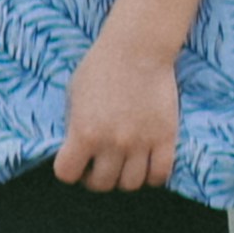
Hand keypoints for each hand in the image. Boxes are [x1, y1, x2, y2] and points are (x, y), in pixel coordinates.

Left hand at [54, 31, 184, 194]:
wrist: (137, 48)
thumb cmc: (100, 67)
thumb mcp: (74, 96)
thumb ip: (74, 127)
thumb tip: (75, 152)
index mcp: (84, 132)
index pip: (67, 174)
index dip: (69, 170)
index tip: (74, 162)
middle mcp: (112, 142)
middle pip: (102, 184)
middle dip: (96, 178)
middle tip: (99, 166)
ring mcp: (140, 142)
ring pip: (131, 184)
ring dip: (123, 179)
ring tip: (122, 166)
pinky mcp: (165, 138)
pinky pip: (160, 174)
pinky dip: (152, 177)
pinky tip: (145, 166)